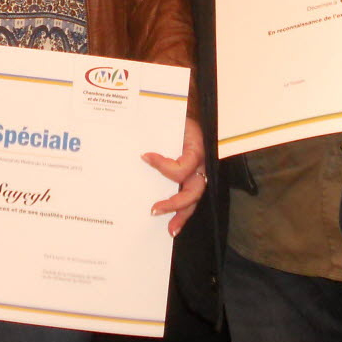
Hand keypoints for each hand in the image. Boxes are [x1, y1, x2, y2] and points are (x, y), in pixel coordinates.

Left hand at [143, 116, 205, 236]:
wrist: (187, 110)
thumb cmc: (177, 113)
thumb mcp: (173, 118)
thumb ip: (159, 130)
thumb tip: (140, 149)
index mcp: (196, 148)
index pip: (182, 167)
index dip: (163, 166)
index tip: (144, 156)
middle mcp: (201, 164)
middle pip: (193, 190)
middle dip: (175, 203)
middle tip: (153, 209)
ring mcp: (198, 172)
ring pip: (194, 198)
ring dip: (181, 215)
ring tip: (170, 231)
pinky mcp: (192, 176)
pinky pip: (190, 196)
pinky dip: (182, 212)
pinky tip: (172, 225)